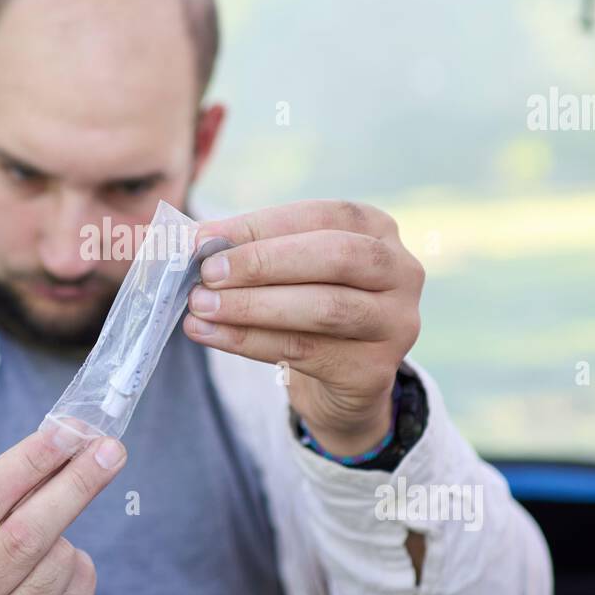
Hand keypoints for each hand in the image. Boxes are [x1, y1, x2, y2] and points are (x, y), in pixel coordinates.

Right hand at [0, 430, 126, 594]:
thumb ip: (5, 496)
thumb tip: (70, 438)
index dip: (27, 462)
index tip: (67, 431)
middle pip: (24, 535)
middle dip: (73, 485)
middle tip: (108, 449)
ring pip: (58, 562)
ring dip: (67, 539)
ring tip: (47, 546)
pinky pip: (79, 590)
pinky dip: (78, 570)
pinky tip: (57, 578)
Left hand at [186, 199, 423, 455]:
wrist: (343, 378)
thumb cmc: (309, 303)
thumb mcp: (290, 269)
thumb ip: (253, 250)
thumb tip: (193, 240)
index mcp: (378, 230)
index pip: (320, 216)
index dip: (259, 225)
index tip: (201, 237)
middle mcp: (401, 271)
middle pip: (335, 257)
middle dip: (263, 263)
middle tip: (206, 273)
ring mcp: (395, 323)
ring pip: (323, 309)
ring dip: (252, 306)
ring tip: (200, 306)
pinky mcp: (375, 370)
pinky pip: (305, 351)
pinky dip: (249, 341)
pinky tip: (210, 334)